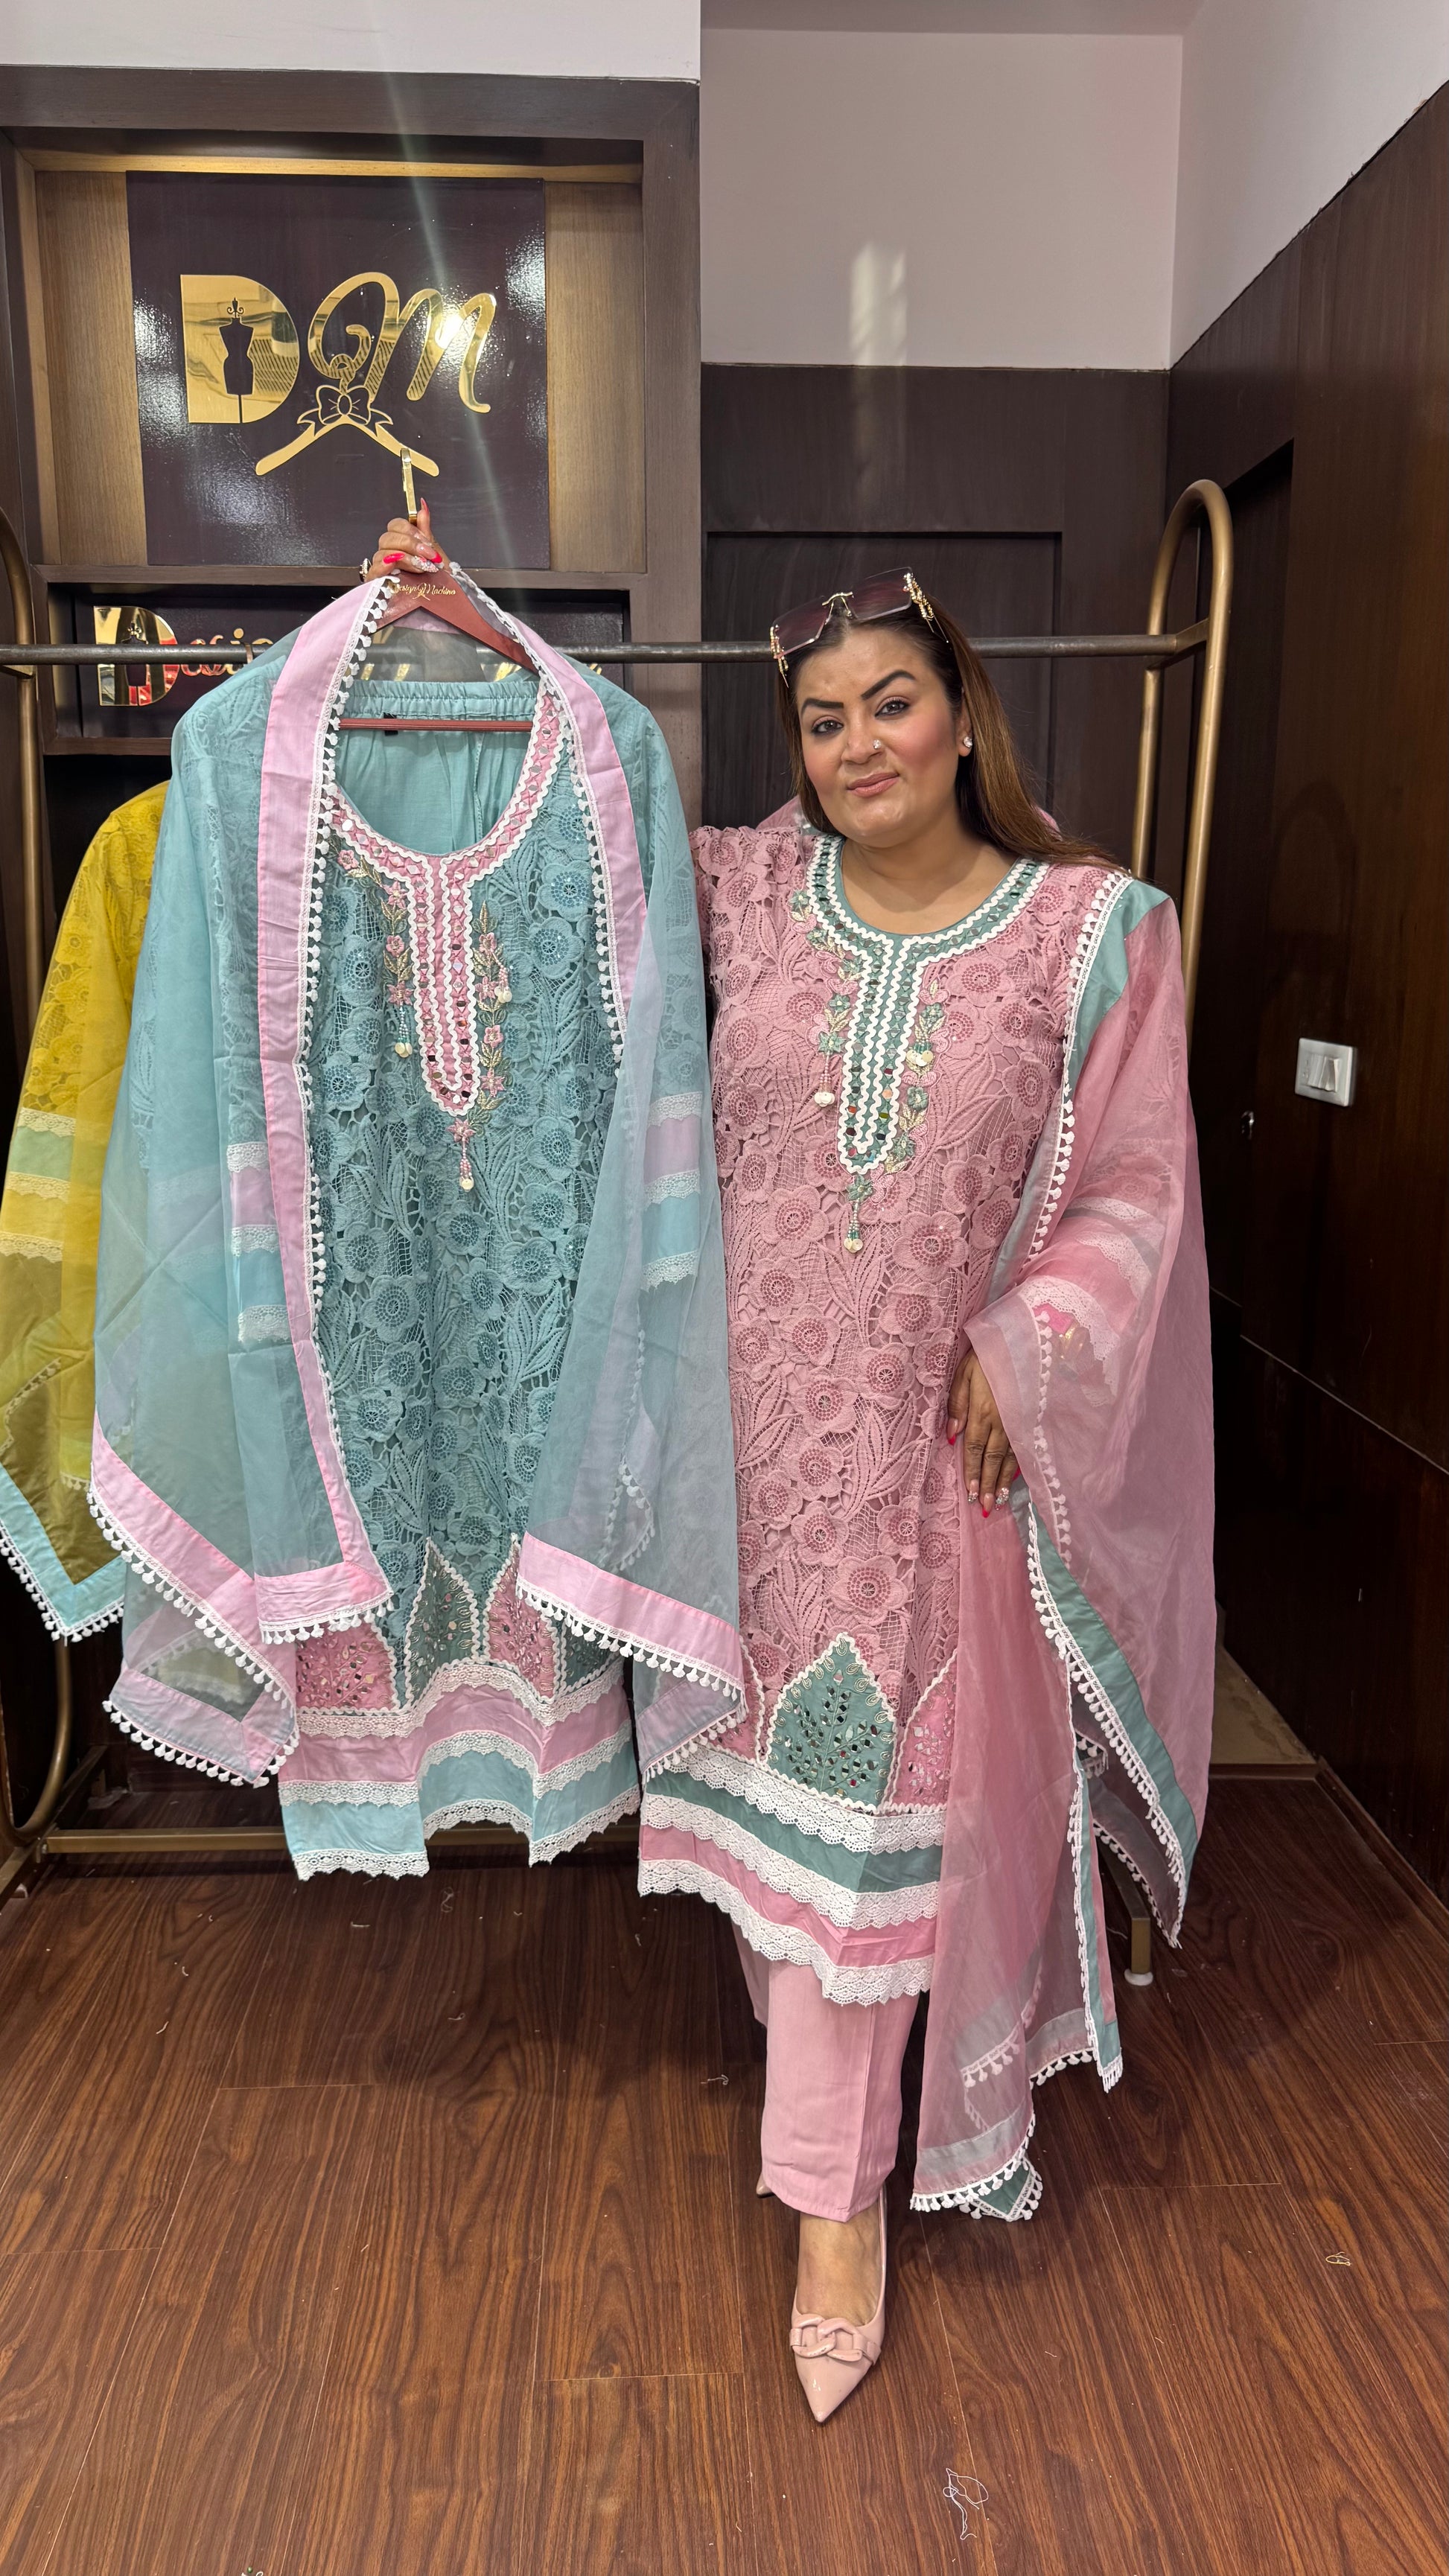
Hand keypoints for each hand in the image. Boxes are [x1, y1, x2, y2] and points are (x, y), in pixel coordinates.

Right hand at [367, 498, 445, 578]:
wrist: (444, 602)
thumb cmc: (438, 580)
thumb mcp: (435, 552)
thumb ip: (425, 529)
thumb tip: (422, 506)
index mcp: (401, 543)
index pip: (395, 525)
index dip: (410, 530)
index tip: (427, 543)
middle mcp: (390, 554)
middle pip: (388, 537)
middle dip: (410, 544)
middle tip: (427, 556)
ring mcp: (383, 569)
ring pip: (382, 553)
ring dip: (404, 558)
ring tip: (421, 567)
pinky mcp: (378, 584)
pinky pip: (373, 571)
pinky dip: (382, 566)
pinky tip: (393, 565)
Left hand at [945, 1348, 1018, 1513]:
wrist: (1027, 1339)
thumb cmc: (990, 1353)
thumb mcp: (965, 1372)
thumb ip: (957, 1403)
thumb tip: (951, 1435)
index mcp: (982, 1411)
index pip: (974, 1448)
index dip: (972, 1472)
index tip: (970, 1493)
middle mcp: (1002, 1421)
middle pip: (993, 1458)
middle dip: (988, 1484)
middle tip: (985, 1507)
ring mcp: (1019, 1420)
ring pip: (1010, 1457)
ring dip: (1003, 1480)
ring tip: (999, 1500)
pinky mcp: (1032, 1417)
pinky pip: (1025, 1446)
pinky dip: (1020, 1464)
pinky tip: (1016, 1476)